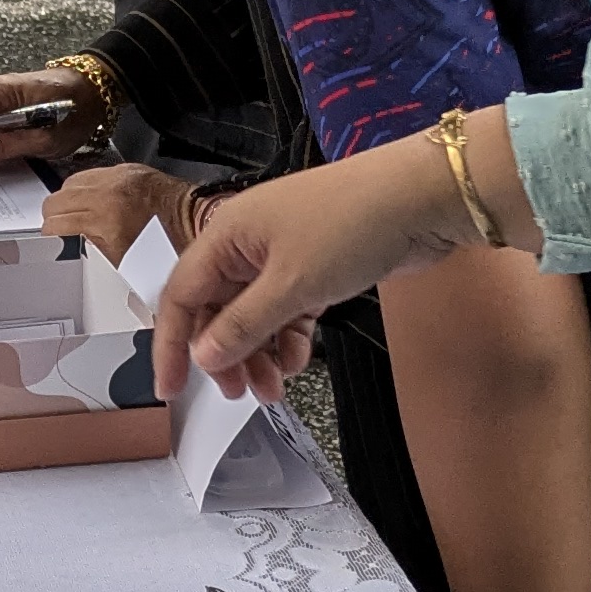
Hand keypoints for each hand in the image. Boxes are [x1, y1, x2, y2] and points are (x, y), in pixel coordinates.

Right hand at [49, 159, 217, 267]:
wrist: (200, 223)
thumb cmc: (174, 248)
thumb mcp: (125, 264)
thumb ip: (90, 251)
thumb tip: (69, 248)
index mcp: (106, 222)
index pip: (54, 225)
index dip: (52, 238)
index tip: (55, 244)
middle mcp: (108, 194)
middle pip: (55, 202)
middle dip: (56, 219)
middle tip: (64, 231)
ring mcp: (118, 177)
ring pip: (68, 184)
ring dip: (70, 201)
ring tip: (81, 215)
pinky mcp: (128, 169)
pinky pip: (93, 173)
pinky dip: (89, 188)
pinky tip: (98, 202)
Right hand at [153, 128, 527, 402]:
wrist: (420, 199)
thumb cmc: (350, 226)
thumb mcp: (289, 285)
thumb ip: (241, 326)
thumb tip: (203, 355)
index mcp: (226, 234)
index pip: (182, 295)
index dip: (171, 344)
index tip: (170, 388)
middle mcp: (247, 243)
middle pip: (217, 308)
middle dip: (224, 354)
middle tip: (238, 393)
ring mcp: (282, 254)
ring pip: (253, 314)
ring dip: (258, 353)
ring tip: (274, 388)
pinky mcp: (316, 266)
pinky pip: (287, 310)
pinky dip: (288, 338)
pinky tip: (297, 361)